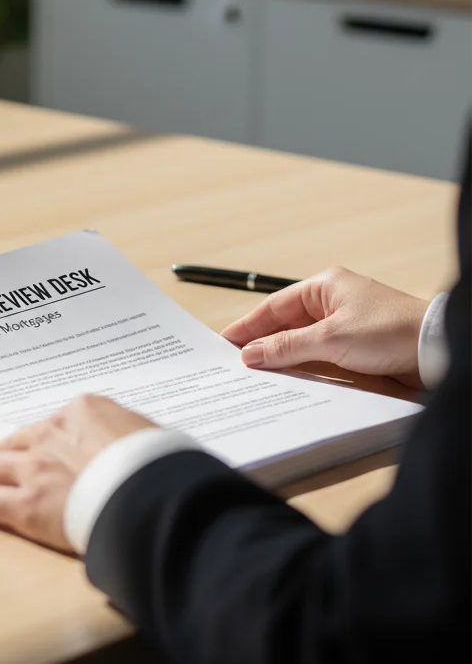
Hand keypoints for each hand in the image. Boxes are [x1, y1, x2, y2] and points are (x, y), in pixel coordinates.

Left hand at [0, 395, 155, 551]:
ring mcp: (34, 469)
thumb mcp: (151, 435)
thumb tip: (138, 446)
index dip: (43, 436)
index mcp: (84, 412)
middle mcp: (51, 436)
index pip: (56, 425)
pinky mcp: (24, 505)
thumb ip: (131, 437)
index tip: (38, 440)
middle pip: (18, 442)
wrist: (147, 490)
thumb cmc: (159, 465)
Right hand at [221, 266, 429, 387]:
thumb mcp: (331, 339)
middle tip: (234, 361)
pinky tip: (287, 377)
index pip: (274, 306)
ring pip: (300, 340)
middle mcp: (333, 302)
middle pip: (285, 324)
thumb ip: (287, 347)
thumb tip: (251, 354)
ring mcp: (345, 325)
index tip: (225, 341)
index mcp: (325, 286)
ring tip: (255, 373)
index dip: (248, 325)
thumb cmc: (391, 332)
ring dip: (280, 356)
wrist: (438, 351)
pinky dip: (300, 365)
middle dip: (261, 343)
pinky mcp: (356, 347)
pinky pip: (318, 355)